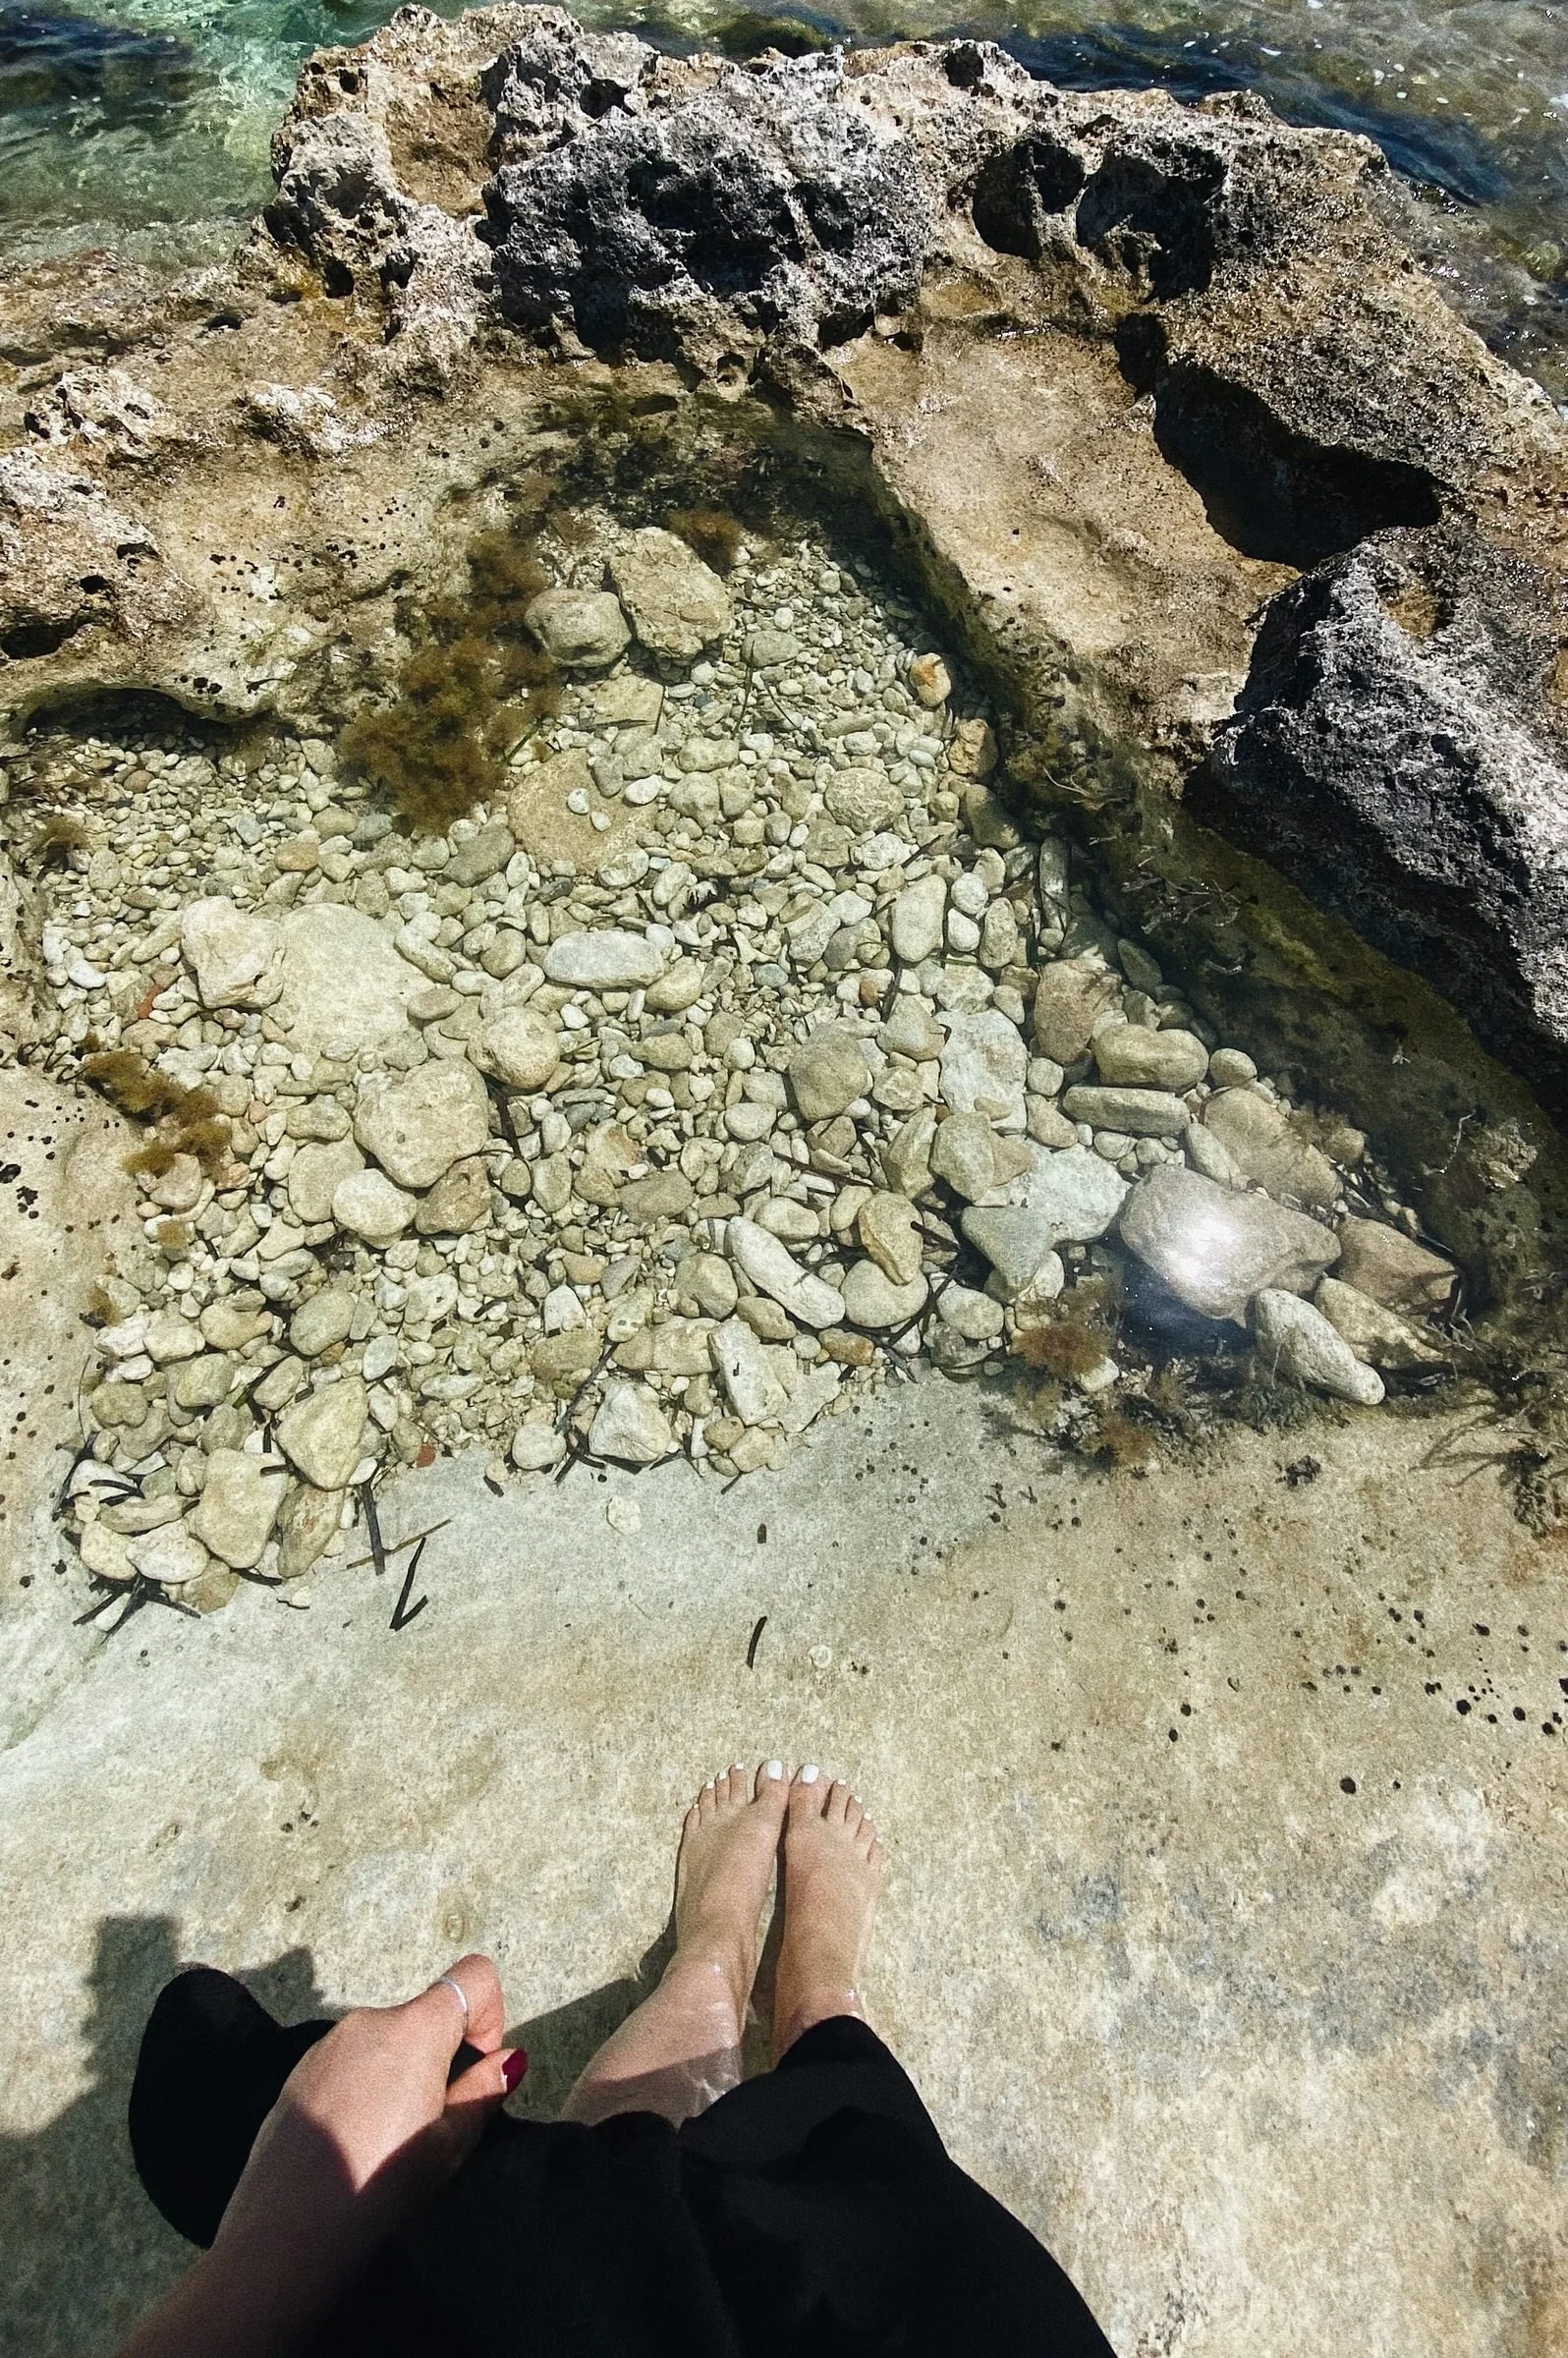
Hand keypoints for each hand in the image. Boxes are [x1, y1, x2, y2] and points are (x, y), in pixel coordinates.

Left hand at [115, 1954, 523, 2357]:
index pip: (473, 1976)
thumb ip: (483, 2091)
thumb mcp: (448, 2146)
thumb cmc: (379, 2185)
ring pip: (385, 2041)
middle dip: (441, 2057)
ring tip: (387, 2141)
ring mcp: (325, 2044)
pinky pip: (347, 2062)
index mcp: (413, 2029)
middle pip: (426, 2016)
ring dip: (399, 2073)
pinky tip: (350, 2143)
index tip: (475, 2074)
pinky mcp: (296, 2073)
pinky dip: (362, 2087)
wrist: (284, 2231)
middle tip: (433, 2123)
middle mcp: (367, 2020)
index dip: (490, 2017)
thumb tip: (510, 2058)